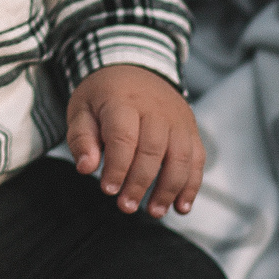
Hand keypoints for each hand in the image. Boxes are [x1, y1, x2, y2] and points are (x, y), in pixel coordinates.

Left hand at [66, 63, 205, 216]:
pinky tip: (181, 207)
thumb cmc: (104, 95)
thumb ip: (81, 139)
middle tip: (126, 207)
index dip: (117, 167)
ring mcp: (177, 120)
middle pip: (153, 150)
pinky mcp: (190, 130)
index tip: (108, 190)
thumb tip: (86, 167)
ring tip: (154, 212)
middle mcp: (156, 110)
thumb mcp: (81, 109)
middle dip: (140, 183)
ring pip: (181, 157)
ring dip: (169, 189)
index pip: (124, 137)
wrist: (135, 66)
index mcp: (124, 102)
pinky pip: (197, 159)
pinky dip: (192, 185)